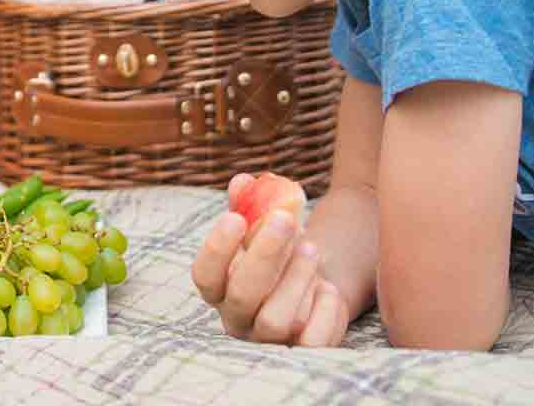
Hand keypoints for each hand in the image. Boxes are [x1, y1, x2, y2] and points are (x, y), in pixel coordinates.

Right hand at [191, 174, 349, 346]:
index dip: (216, 249)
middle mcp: (238, 319)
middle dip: (264, 254)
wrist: (314, 286)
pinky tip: (328, 287)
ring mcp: (269, 340)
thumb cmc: (280, 254)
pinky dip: (324, 311)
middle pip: (242, 295)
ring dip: (296, 279)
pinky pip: (312, 340)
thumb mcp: (263, 229)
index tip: (235, 217)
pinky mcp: (302, 351)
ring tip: (312, 248)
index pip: (204, 276)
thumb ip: (249, 206)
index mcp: (220, 289)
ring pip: (275, 320)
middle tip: (285, 219)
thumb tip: (243, 181)